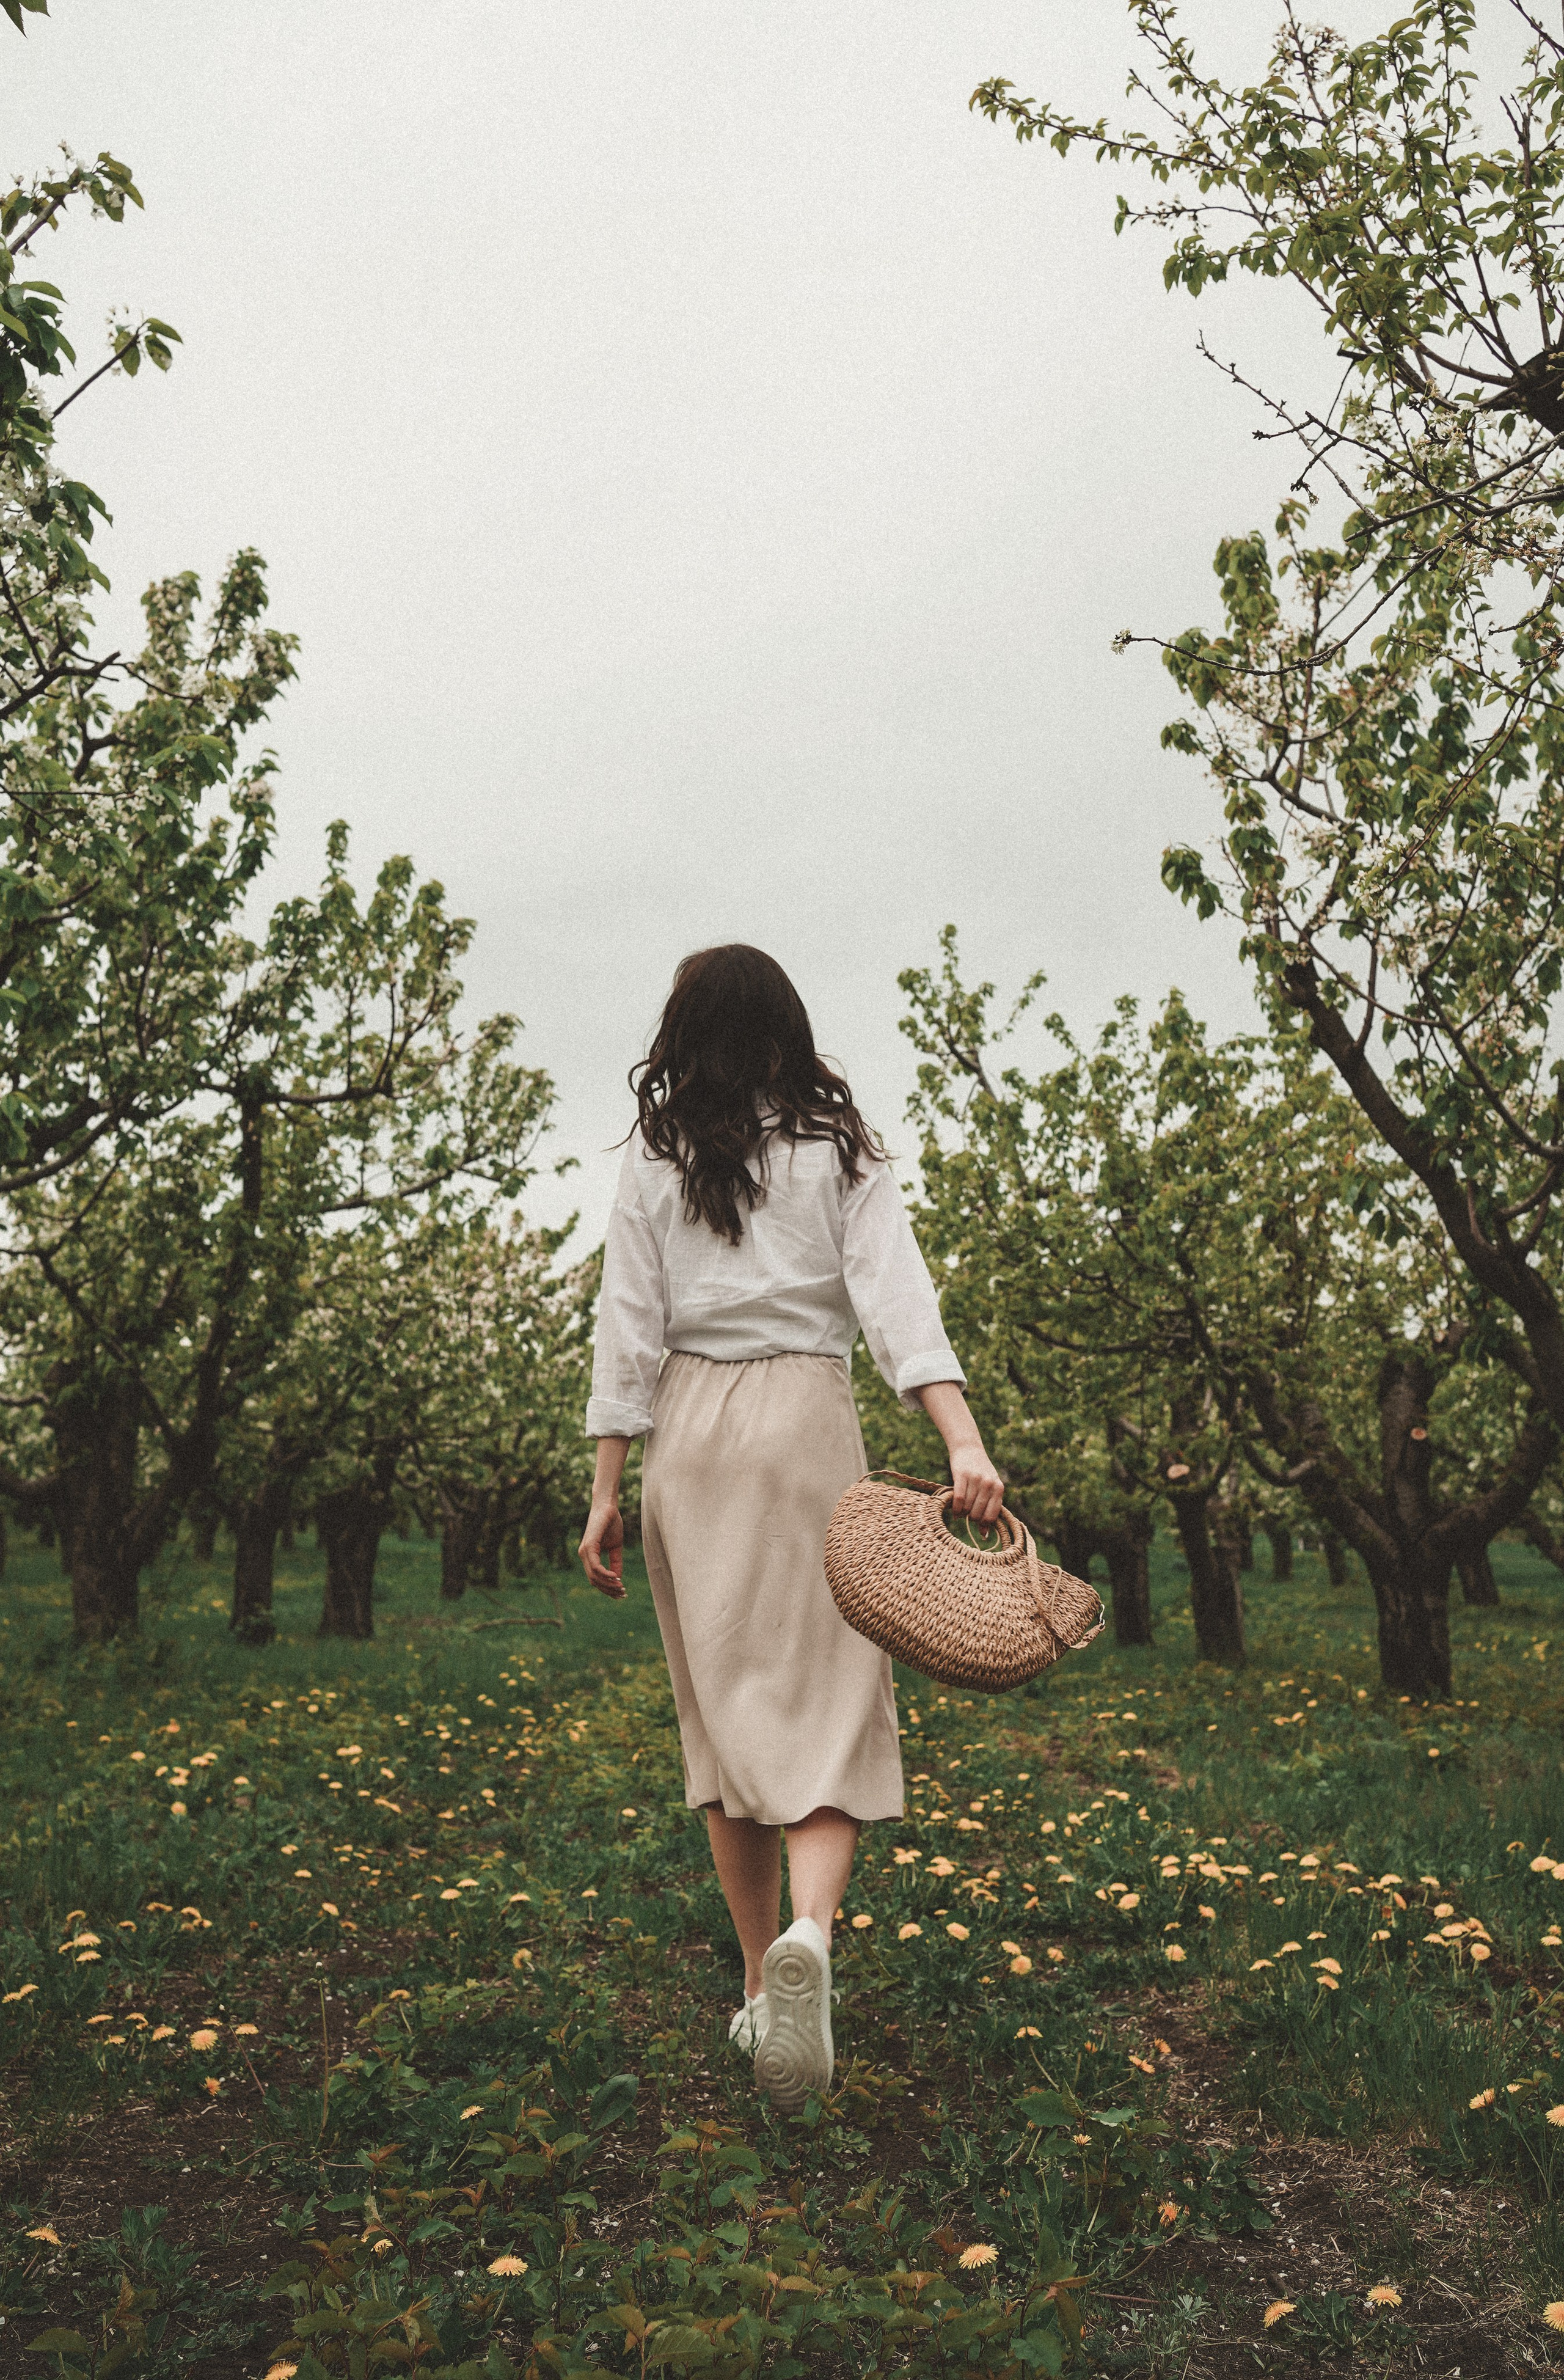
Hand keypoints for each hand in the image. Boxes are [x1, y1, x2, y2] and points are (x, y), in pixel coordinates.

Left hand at [578, 1499, 624, 1597]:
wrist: (608, 1506)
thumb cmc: (611, 1523)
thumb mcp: (615, 1547)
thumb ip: (615, 1562)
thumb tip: (617, 1578)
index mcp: (588, 1556)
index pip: (595, 1578)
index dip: (607, 1588)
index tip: (621, 1593)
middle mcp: (584, 1555)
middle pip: (594, 1581)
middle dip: (609, 1590)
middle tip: (623, 1594)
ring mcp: (584, 1551)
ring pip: (594, 1576)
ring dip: (608, 1584)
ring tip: (621, 1587)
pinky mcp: (589, 1546)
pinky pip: (595, 1566)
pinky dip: (605, 1574)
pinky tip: (615, 1577)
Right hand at [916, 1381, 1005, 1528]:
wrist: (968, 1448)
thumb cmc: (980, 1472)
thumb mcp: (990, 1487)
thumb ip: (990, 1507)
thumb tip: (984, 1534)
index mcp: (999, 1487)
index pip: (991, 1516)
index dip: (983, 1524)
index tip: (978, 1524)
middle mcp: (989, 1483)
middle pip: (977, 1514)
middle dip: (971, 1518)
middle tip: (967, 1515)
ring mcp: (975, 1479)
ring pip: (967, 1508)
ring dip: (962, 1514)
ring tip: (960, 1511)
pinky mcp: (961, 1475)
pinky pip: (958, 1499)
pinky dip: (955, 1509)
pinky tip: (954, 1511)